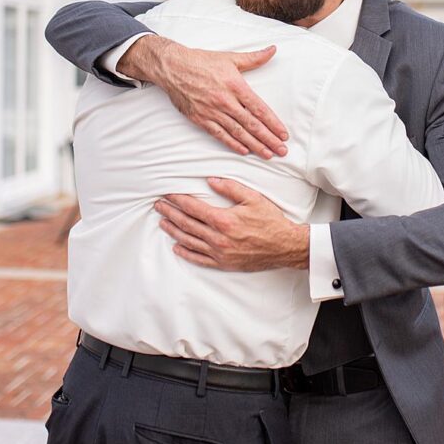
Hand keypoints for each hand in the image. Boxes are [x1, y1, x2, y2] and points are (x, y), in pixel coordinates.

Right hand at [119, 37, 288, 159]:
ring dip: (254, 145)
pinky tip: (244, 151)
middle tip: (282, 151)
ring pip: (238, 132)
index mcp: (235, 85)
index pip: (259, 108)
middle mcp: (225, 100)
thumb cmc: (201, 61)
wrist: (172, 67)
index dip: (273, 123)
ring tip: (268, 154)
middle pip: (251, 124)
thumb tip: (273, 50)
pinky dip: (232, 144)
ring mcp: (212, 111)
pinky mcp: (200, 118)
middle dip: (268, 139)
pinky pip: (219, 134)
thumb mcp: (230, 58)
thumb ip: (254, 58)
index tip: (284, 134)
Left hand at [154, 178, 309, 269]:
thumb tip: (210, 180)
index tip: (167, 194)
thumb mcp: (253, 198)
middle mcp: (218, 238)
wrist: (284, 246)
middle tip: (158, 206)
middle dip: (170, 213)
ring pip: (189, 241)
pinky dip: (186, 253)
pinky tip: (177, 247)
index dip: (177, 200)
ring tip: (163, 222)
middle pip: (186, 224)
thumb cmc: (270, 220)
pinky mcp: (223, 263)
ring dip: (174, 231)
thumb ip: (230, 188)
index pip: (193, 208)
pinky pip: (199, 259)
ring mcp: (219, 253)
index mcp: (223, 220)